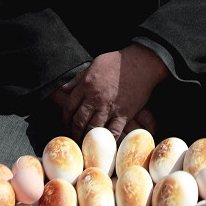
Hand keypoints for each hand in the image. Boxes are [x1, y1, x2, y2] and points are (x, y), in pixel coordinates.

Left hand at [50, 44, 167, 141]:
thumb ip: (78, 79)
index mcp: (86, 85)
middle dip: (74, 131)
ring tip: (85, 142)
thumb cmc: (117, 62)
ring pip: (93, 129)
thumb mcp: (93, 65)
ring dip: (87, 138)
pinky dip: (107, 140)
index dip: (65, 118)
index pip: (69, 107)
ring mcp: (109, 107)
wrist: (142, 63)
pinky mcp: (124, 114)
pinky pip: (113, 132)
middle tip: (74, 136)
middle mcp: (95, 98)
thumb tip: (63, 89)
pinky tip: (103, 143)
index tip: (67, 123)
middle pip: (79, 121)